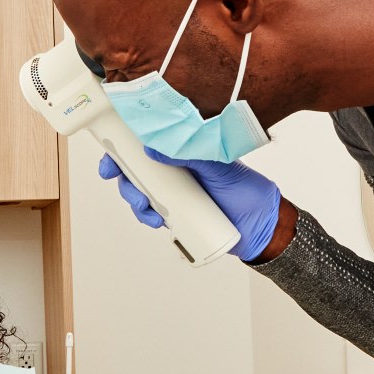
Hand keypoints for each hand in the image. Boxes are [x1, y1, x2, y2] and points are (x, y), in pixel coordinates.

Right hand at [97, 146, 282, 260]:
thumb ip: (190, 153)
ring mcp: (175, 197)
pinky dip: (148, 219)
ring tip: (145, 207)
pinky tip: (156, 221)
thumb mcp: (219, 165)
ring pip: (141, 196)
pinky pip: (153, 217)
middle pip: (136, 172)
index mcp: (183, 154)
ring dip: (135, 201)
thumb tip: (154, 147)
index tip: (110, 157)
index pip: (147, 147)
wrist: (264, 226)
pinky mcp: (177, 219)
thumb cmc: (247, 190)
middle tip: (121, 181)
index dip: (123, 149)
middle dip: (123, 178)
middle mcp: (175, 174)